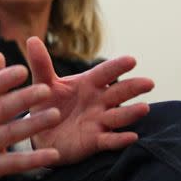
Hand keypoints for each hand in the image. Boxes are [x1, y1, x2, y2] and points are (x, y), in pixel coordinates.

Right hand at [0, 52, 61, 180]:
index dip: (4, 79)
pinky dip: (34, 159)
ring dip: (34, 124)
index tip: (23, 70)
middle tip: (46, 89)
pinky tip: (53, 154)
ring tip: (56, 115)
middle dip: (24, 98)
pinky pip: (14, 163)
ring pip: (9, 133)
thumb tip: (0, 55)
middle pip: (0, 109)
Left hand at [25, 37, 154, 164]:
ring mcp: (99, 121)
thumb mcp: (43, 84)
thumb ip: (41, 64)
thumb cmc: (47, 103)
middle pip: (118, 93)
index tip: (131, 60)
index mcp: (87, 84)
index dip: (117, 66)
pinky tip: (132, 137)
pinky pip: (110, 140)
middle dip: (132, 87)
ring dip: (131, 113)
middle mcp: (99, 101)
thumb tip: (32, 39)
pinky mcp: (95, 141)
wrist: (40, 133)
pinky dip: (121, 139)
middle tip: (148, 82)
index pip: (104, 73)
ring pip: (118, 116)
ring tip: (144, 108)